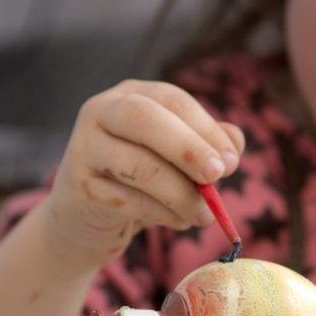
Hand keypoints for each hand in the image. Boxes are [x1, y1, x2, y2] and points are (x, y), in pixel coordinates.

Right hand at [45, 79, 243, 261]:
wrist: (85, 218)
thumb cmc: (140, 182)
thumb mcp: (176, 160)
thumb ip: (207, 146)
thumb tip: (235, 143)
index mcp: (130, 95)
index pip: (172, 100)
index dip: (205, 128)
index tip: (231, 161)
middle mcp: (101, 112)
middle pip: (144, 118)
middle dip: (188, 147)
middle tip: (217, 176)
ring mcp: (84, 148)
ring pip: (138, 165)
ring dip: (180, 193)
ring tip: (205, 214)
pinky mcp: (80, 187)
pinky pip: (128, 201)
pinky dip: (162, 214)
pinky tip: (180, 221)